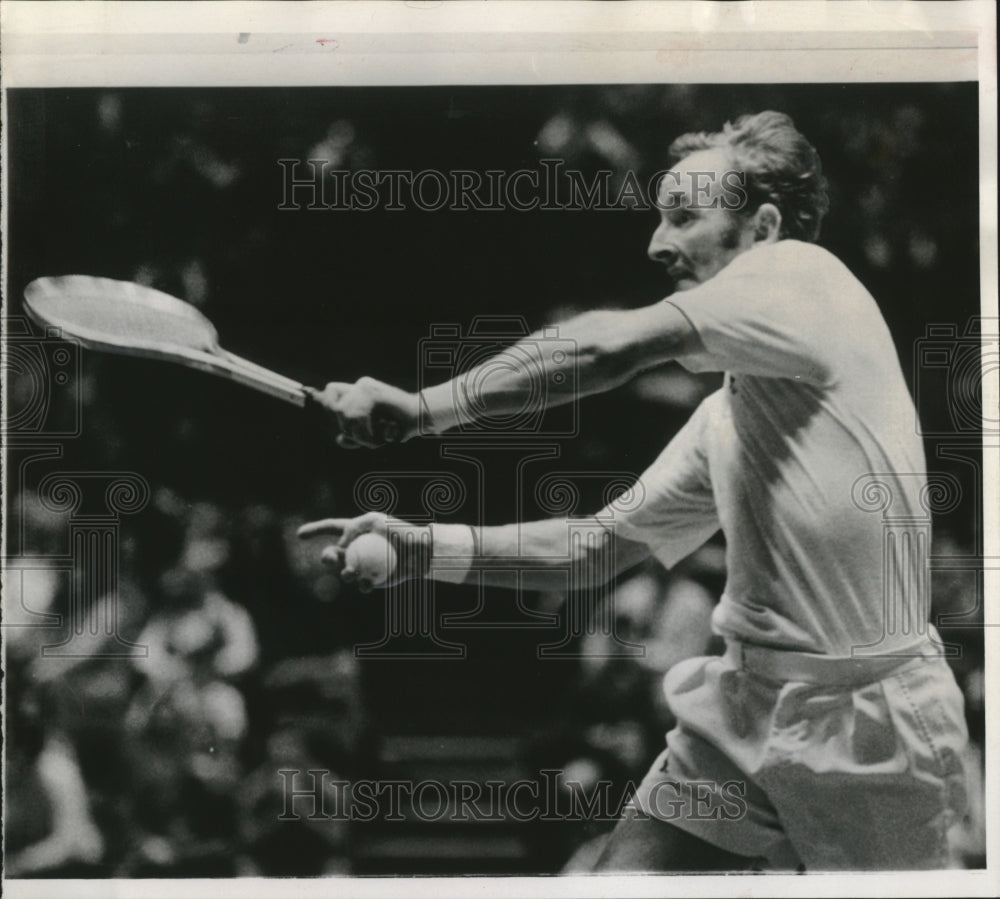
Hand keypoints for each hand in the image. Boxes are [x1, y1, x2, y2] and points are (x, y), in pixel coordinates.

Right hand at [297, 512, 431, 591]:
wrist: (418, 551)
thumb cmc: (399, 532)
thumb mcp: (374, 521)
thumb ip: (352, 528)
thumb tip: (339, 545)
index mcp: (355, 531)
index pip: (331, 528)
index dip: (314, 530)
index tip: (299, 534)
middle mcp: (355, 549)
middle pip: (332, 554)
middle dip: (326, 558)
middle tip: (330, 558)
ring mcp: (362, 565)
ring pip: (344, 572)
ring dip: (345, 573)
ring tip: (351, 572)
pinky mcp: (373, 580)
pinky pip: (362, 584)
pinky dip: (363, 583)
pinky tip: (368, 582)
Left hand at [305, 378, 420, 448]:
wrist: (422, 418)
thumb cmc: (398, 427)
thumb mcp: (371, 433)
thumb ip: (354, 435)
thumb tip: (339, 439)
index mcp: (360, 389)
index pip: (331, 390)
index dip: (331, 407)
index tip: (344, 423)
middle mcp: (361, 384)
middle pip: (335, 407)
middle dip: (348, 428)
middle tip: (367, 439)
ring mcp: (366, 387)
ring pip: (344, 414)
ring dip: (359, 435)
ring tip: (376, 440)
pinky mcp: (372, 394)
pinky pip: (357, 417)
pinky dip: (366, 434)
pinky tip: (380, 436)